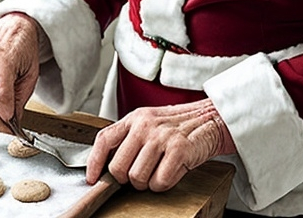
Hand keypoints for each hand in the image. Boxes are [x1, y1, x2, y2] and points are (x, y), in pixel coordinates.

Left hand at [85, 98, 234, 190]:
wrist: (210, 119)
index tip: (93, 179)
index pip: (104, 139)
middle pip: (118, 167)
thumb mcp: (148, 122)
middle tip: (141, 174)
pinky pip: (159, 183)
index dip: (94, 162)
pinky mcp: (178, 150)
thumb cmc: (177, 125)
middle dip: (127, 179)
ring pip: (137, 178)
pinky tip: (171, 171)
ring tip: (158, 170)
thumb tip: (107, 164)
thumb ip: (129, 137)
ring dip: (147, 183)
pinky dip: (164, 184)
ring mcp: (161, 137)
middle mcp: (145, 125)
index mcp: (135, 117)